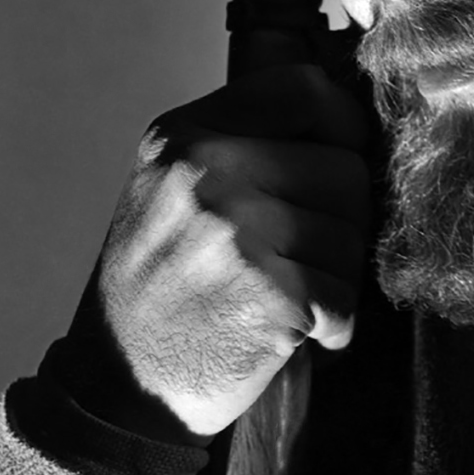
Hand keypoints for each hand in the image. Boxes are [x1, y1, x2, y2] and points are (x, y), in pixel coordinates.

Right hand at [94, 63, 369, 438]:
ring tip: (288, 295)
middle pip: (345, 170)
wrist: (120, 385)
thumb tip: (346, 127)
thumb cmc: (161, 285)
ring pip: (354, 236)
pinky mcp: (267, 295)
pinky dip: (334, 325)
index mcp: (186, 136)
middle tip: (301, 257)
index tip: (339, 158)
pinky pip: (346, 296)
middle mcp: (207, 174)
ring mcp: (235, 234)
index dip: (341, 124)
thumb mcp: (172, 187)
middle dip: (343, 220)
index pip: (302, 89)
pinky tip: (295, 331)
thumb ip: (243, 143)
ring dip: (337, 277)